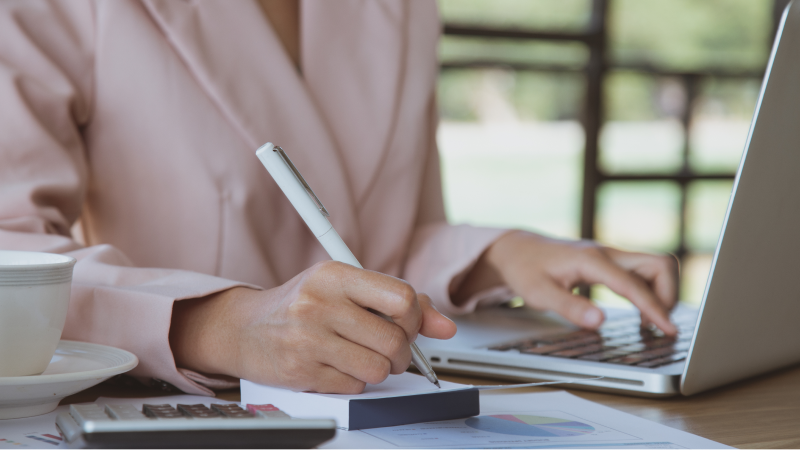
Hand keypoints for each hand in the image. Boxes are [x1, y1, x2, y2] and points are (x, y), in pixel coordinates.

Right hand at [169, 261, 456, 393]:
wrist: (245, 328)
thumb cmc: (302, 304)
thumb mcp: (346, 289)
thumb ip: (397, 303)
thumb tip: (445, 325)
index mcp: (335, 274)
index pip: (401, 297)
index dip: (415, 318)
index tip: (407, 325)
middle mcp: (320, 302)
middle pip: (395, 339)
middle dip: (402, 352)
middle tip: (390, 350)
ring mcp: (308, 337)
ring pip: (378, 367)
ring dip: (379, 369)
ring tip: (361, 357)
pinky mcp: (301, 370)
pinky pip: (354, 384)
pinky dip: (354, 380)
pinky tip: (337, 366)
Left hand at [455, 231, 677, 334]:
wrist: (517, 249)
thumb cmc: (525, 270)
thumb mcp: (538, 294)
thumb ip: (570, 307)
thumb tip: (599, 320)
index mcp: (591, 260)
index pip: (634, 285)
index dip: (654, 308)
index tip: (668, 330)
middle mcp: (607, 254)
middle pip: (659, 265)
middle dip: (668, 295)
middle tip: (660, 325)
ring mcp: (611, 256)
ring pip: (654, 267)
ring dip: (661, 293)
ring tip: (650, 324)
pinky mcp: (610, 262)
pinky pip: (642, 274)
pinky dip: (649, 292)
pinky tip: (640, 314)